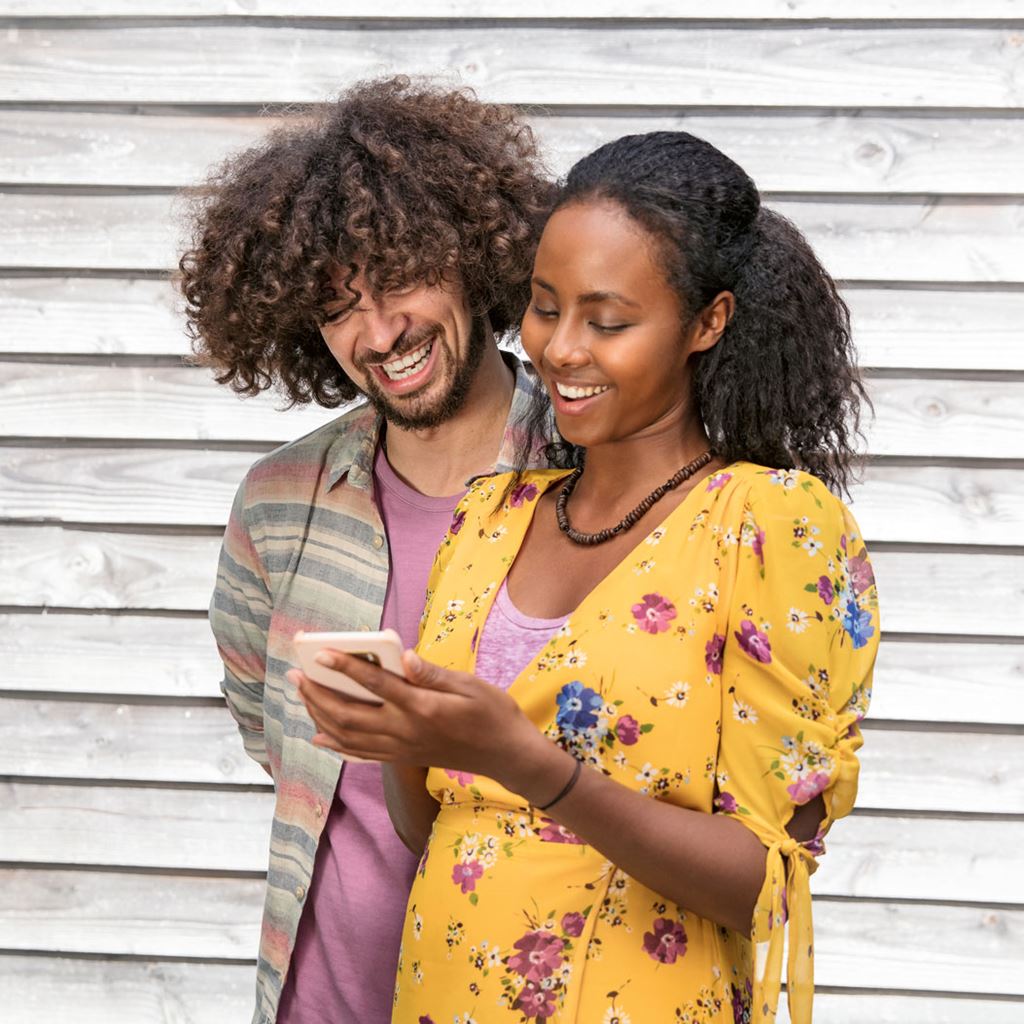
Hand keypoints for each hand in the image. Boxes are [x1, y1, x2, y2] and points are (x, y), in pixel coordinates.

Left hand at [289, 649, 543, 784]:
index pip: (377, 685)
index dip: (346, 668)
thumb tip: (404, 656)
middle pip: (350, 714)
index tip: (321, 653)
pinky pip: (361, 754)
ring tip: (303, 695)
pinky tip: (321, 734)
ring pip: (349, 735)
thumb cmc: (492, 713)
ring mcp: (401, 748)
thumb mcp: (470, 685)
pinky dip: (337, 744)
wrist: (506, 754)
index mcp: (422, 708)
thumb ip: (432, 674)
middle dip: (318, 694)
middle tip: (296, 675)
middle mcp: (405, 731)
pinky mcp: (402, 758)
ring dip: (320, 716)